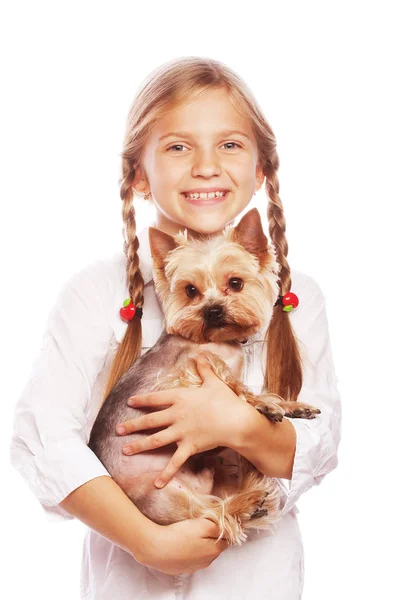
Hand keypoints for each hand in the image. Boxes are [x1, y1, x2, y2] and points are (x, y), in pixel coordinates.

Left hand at [116, 356, 251, 487]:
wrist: (236, 421)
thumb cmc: (225, 400)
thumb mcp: (213, 382)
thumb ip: (204, 369)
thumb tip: (199, 354)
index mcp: (180, 398)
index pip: (156, 398)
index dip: (141, 400)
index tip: (130, 402)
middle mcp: (176, 415)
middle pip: (150, 420)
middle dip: (132, 425)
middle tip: (118, 430)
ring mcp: (181, 432)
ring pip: (155, 440)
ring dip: (139, 445)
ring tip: (125, 451)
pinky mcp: (189, 447)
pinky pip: (175, 462)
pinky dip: (166, 474)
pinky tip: (156, 484)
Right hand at [137, 518, 228, 574]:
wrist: (155, 548)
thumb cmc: (179, 535)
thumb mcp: (203, 525)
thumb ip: (218, 527)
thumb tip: (228, 530)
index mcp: (214, 551)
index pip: (226, 541)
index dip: (222, 530)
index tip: (215, 522)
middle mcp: (206, 562)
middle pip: (214, 547)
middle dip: (211, 538)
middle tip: (200, 526)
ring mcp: (193, 567)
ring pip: (202, 553)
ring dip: (199, 544)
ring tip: (188, 533)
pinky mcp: (180, 568)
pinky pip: (189, 558)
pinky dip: (187, 550)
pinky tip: (179, 542)